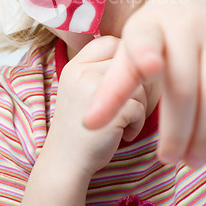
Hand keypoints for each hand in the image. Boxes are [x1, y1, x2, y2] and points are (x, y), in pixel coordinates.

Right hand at [45, 36, 147, 177]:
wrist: (65, 163)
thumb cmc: (80, 126)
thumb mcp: (80, 89)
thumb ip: (99, 69)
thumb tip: (138, 53)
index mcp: (74, 65)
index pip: (109, 42)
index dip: (123, 58)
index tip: (123, 79)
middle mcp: (81, 72)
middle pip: (129, 61)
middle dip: (136, 83)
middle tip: (126, 103)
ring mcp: (93, 91)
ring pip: (139, 83)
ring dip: (138, 105)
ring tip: (123, 121)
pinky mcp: (109, 111)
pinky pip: (140, 107)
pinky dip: (137, 123)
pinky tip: (125, 134)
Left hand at [84, 0, 205, 168]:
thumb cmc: (161, 26)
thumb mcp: (135, 41)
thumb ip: (117, 80)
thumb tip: (89, 122)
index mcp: (148, 26)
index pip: (142, 42)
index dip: (144, 54)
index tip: (149, 67)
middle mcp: (183, 25)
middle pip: (182, 85)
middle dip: (176, 129)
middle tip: (169, 161)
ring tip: (195, 159)